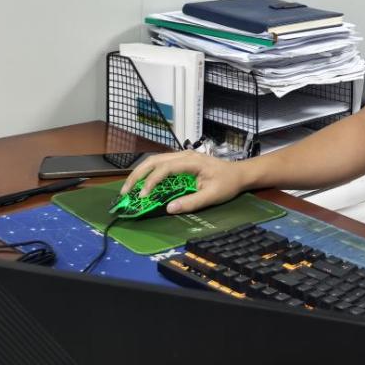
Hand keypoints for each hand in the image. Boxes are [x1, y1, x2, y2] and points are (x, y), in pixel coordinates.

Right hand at [118, 150, 248, 214]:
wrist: (239, 173)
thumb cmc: (227, 183)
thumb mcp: (212, 196)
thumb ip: (191, 202)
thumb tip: (168, 209)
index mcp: (192, 161)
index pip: (166, 168)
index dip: (152, 181)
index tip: (143, 196)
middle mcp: (184, 155)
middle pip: (154, 160)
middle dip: (137, 175)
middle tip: (125, 192)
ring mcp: (182, 156)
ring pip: (154, 160)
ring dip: (140, 173)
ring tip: (129, 189)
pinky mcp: (181, 161)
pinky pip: (160, 164)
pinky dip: (147, 173)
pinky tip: (141, 184)